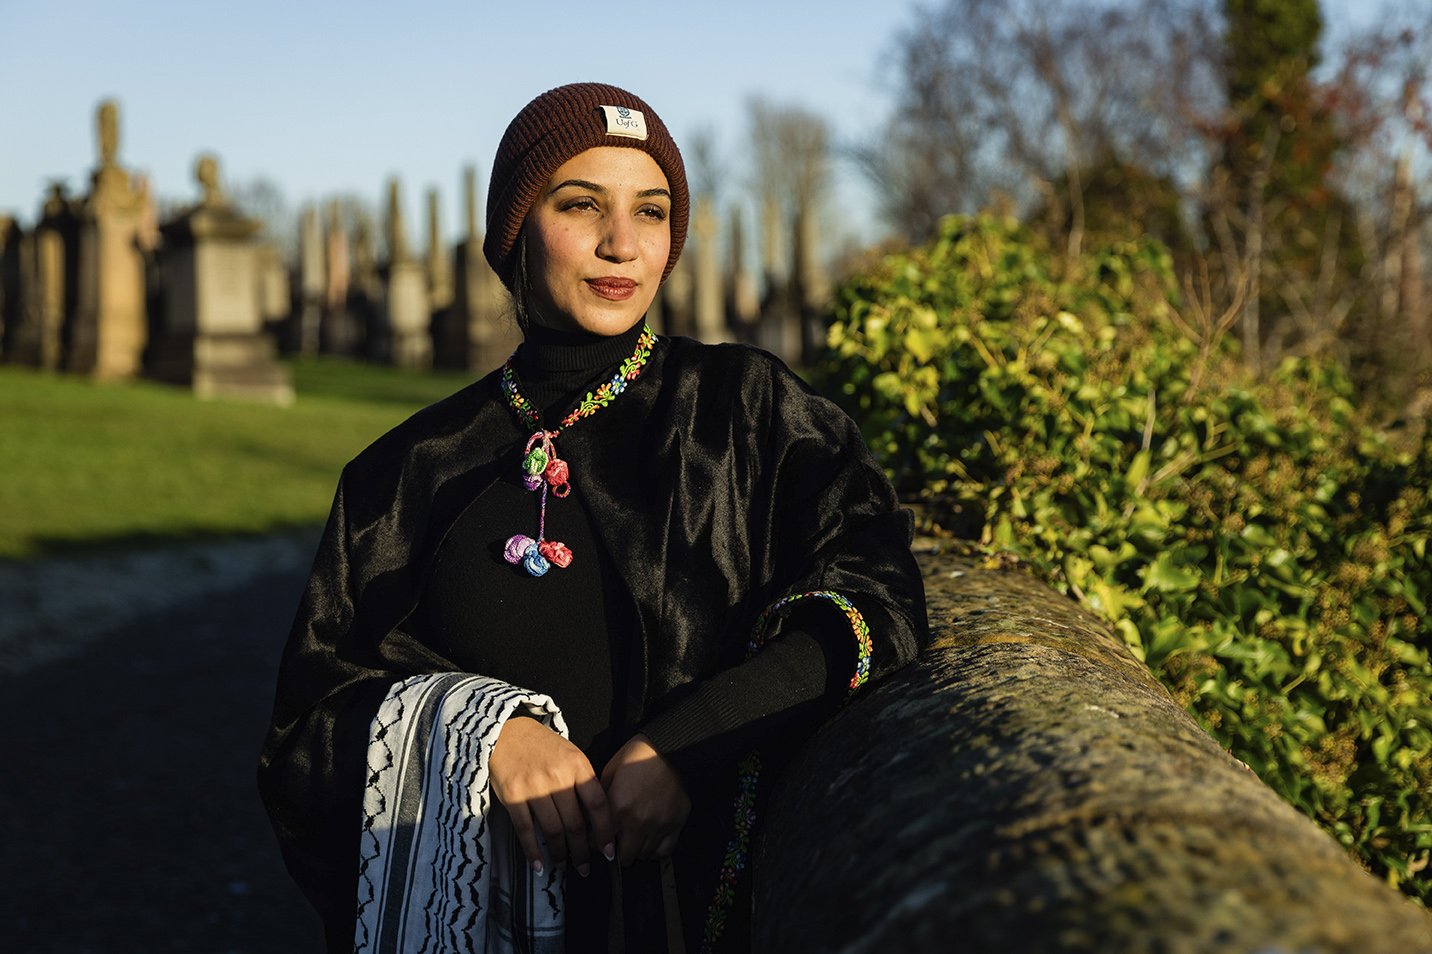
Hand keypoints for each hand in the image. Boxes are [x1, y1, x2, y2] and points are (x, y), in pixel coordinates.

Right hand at [489, 716, 614, 876]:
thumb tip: (596, 822)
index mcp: (578, 766)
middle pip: (575, 823)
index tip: (608, 852)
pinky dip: (533, 851)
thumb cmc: (544, 748)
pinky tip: (539, 866)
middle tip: (585, 869)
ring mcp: (534, 786)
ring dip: (560, 854)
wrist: (507, 733)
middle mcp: (558, 777)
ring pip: (553, 830)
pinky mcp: (513, 795)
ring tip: (564, 867)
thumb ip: (583, 784)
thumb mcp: (571, 756)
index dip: (605, 832)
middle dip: (582, 852)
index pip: (598, 805)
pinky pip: (526, 830)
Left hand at [600, 734, 690, 865]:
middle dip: (616, 852)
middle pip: (623, 857)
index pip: (599, 844)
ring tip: (632, 840)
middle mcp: (638, 821)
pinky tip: (649, 842)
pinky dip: (655, 851)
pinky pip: (664, 851)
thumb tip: (591, 821)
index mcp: (618, 808)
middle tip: (616, 843)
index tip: (597, 841)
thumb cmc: (637, 756)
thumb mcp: (609, 774)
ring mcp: (659, 825)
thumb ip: (601, 801)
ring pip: (643, 856)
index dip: (596, 844)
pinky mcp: (675, 824)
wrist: (667, 748)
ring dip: (636, 851)